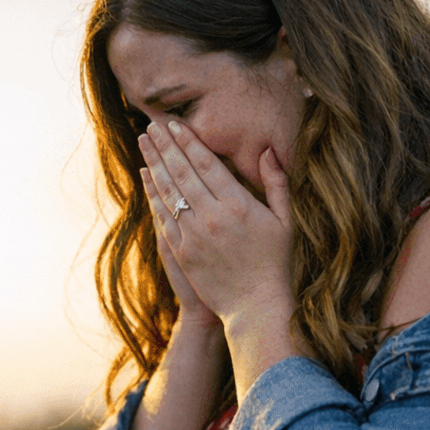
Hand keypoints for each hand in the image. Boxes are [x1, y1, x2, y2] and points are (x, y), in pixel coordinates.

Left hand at [138, 120, 294, 328]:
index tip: (174, 125)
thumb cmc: (275, 262)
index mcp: (239, 204)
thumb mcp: (285, 221)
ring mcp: (195, 234)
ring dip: (154, 164)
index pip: (207, 164)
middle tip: (150, 125)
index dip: (188, 142)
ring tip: (143, 143)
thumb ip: (277, 184)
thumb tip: (268, 151)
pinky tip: (146, 178)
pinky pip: (163, 218)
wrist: (255, 305)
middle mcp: (213, 216)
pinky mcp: (182, 252)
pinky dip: (153, 195)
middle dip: (165, 145)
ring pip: (169, 192)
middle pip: (183, 172)